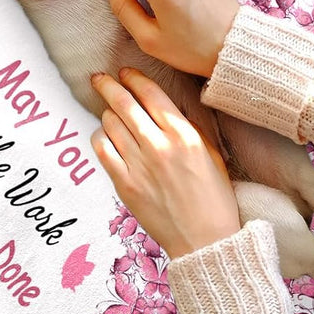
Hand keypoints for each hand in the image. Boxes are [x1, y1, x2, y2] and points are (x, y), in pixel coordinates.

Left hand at [90, 68, 240, 258]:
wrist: (205, 241)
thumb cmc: (213, 197)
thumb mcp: (211, 151)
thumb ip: (189, 124)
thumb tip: (168, 103)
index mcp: (183, 134)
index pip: (150, 93)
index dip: (133, 77)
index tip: (125, 72)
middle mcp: (158, 145)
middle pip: (123, 103)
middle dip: (108, 85)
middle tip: (100, 78)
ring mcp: (139, 165)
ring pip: (109, 123)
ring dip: (107, 113)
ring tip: (110, 112)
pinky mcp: (125, 185)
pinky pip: (102, 150)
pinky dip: (100, 138)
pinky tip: (106, 137)